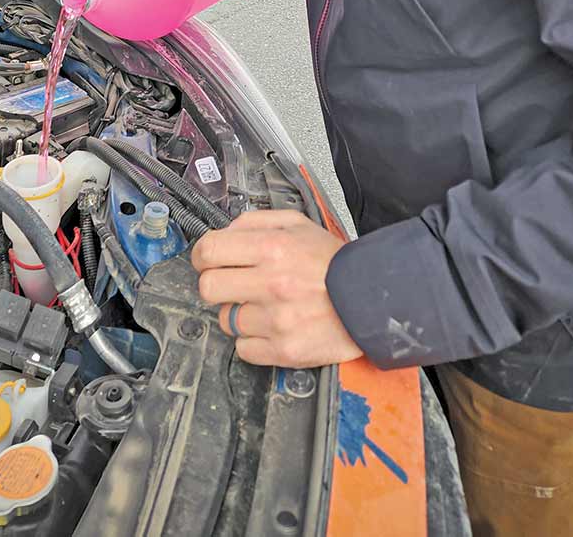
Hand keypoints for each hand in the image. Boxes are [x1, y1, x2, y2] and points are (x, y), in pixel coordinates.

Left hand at [192, 210, 363, 367]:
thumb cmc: (331, 261)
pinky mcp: (283, 350)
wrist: (369, 299)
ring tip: (263, 306)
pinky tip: (271, 327)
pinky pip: (243, 348)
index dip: (202, 256)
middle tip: (232, 284)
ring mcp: (276, 320)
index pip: (208, 251)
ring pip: (226, 321)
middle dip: (216, 285)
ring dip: (239, 313)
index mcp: (271, 247)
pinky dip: (252, 340)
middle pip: (208, 288)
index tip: (208, 261)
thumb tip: (224, 233)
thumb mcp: (297, 224)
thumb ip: (255, 222)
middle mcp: (270, 283)